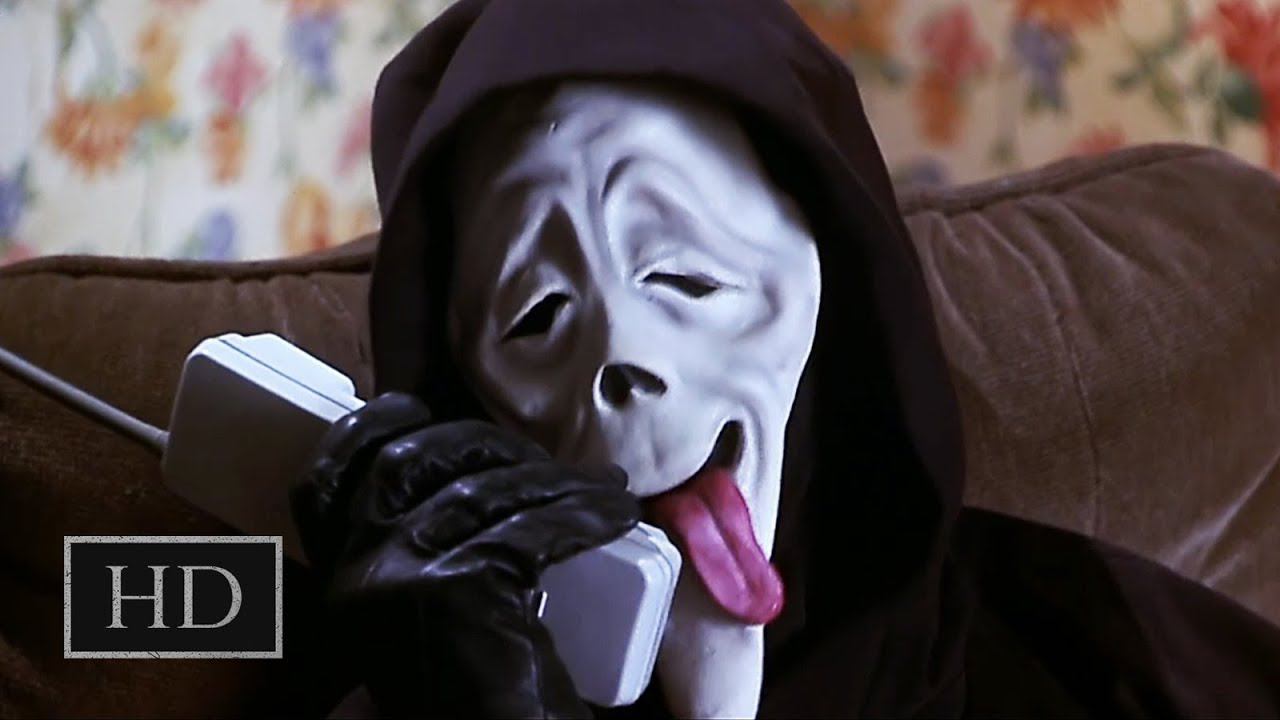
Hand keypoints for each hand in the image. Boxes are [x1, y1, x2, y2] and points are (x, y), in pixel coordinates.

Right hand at [291, 392, 638, 718]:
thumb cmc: (472, 692)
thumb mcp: (419, 621)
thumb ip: (415, 557)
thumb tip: (472, 476)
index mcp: (340, 583)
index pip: (322, 484)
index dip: (363, 432)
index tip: (409, 407)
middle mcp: (357, 576)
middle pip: (407, 462)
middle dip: (477, 443)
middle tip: (536, 455)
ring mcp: (403, 578)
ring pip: (483, 489)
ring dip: (555, 478)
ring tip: (603, 485)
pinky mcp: (461, 588)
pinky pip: (533, 525)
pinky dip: (584, 513)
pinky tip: (617, 513)